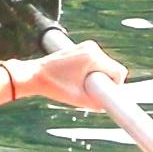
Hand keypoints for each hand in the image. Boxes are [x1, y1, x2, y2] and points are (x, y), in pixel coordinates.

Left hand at [12, 39, 131, 111]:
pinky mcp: (82, 48)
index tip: (104, 95)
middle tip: (88, 90)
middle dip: (105, 81)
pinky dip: (93, 71)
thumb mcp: (79, 99)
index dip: (115, 86)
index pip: (118, 72)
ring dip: (99, 76)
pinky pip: (97, 62)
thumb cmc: (54, 87)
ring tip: (81, 84)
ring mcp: (86, 46)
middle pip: (112, 68)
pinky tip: (79, 78)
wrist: (34, 74)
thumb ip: (98, 103)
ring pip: (105, 65)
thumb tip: (110, 105)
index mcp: (92, 56)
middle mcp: (92, 47)